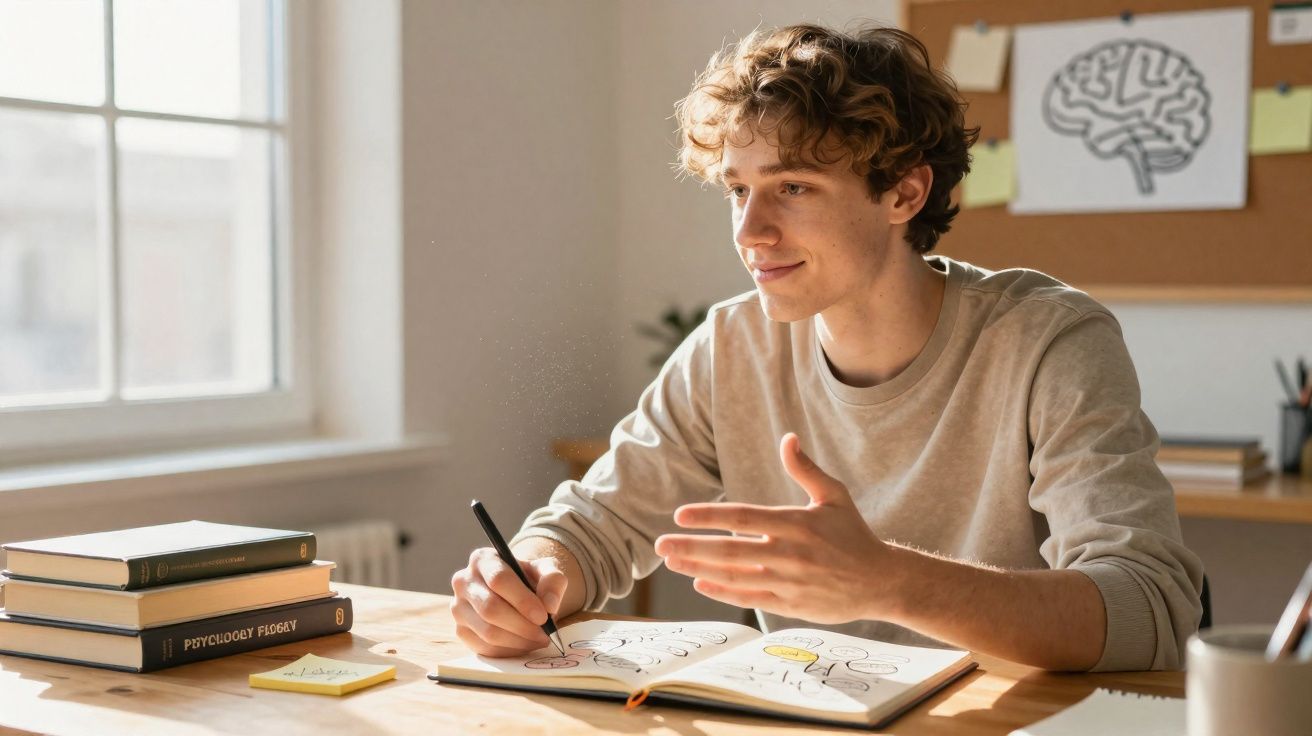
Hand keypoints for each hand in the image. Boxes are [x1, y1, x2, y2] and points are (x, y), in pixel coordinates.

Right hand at [449, 547, 566, 656]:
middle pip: (490, 609)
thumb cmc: (529, 579)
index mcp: (483, 559)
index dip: (522, 600)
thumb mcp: (545, 570)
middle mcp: (464, 581)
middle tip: (545, 633)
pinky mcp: (460, 631)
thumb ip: (552, 580)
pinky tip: (525, 644)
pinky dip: (509, 650)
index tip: (543, 616)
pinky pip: (484, 648)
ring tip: (539, 639)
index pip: (499, 579)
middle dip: (522, 625)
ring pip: (488, 632)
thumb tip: (549, 605)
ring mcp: (458, 608)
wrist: (515, 592)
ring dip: (518, 641)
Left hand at [655, 432, 896, 623]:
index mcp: (797, 524)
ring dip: (699, 570)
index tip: (680, 515)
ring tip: (672, 562)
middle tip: (660, 544)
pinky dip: (723, 592)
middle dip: (691, 547)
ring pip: (735, 576)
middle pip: (731, 551)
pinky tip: (700, 584)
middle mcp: (790, 554)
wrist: (881, 581)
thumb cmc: (854, 535)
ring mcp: (789, 582)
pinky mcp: (791, 604)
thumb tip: (787, 438)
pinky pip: (750, 598)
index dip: (710, 517)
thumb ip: (806, 469)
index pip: (743, 518)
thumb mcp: (835, 496)